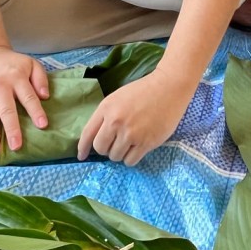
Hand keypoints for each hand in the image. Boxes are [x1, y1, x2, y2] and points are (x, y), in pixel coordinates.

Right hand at [0, 47, 49, 152]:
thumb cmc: (13, 65)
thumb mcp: (31, 64)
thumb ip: (40, 79)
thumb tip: (45, 96)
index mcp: (16, 78)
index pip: (28, 97)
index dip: (35, 111)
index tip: (42, 125)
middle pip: (6, 109)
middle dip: (11, 128)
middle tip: (16, 146)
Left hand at [77, 69, 191, 165]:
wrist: (169, 88)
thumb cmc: (143, 91)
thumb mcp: (118, 98)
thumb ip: (106, 116)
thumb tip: (98, 138)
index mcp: (106, 108)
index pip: (87, 133)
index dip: (83, 147)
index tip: (81, 156)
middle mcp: (116, 122)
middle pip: (100, 148)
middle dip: (106, 149)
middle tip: (116, 143)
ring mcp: (131, 133)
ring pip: (115, 157)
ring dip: (120, 153)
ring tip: (130, 143)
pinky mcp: (146, 142)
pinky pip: (130, 161)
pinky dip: (131, 158)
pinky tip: (137, 148)